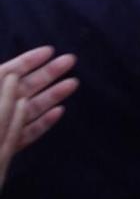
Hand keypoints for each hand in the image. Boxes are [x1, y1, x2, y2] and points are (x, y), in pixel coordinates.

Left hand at [0, 47, 76, 183]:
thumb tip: (13, 75)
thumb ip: (0, 86)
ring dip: (52, 95)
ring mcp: (4, 127)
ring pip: (30, 109)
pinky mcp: (10, 147)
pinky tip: (59, 112)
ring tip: (73, 83)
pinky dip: (43, 123)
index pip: (9, 73)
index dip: (28, 61)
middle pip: (25, 88)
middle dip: (48, 73)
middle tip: (71, 60)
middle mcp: (0, 106)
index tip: (50, 51)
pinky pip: (28, 133)